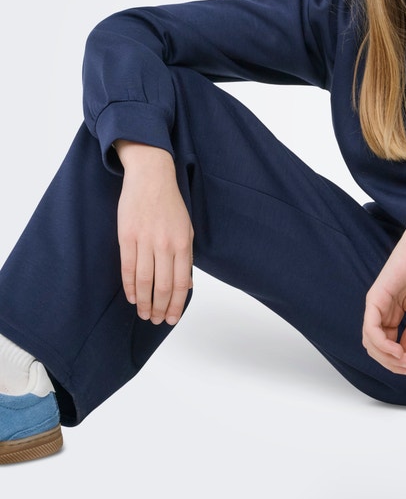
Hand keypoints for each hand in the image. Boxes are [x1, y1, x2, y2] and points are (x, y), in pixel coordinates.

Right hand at [115, 141, 193, 325]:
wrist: (151, 177)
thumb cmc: (170, 204)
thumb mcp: (187, 228)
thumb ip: (187, 256)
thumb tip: (187, 284)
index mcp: (183, 243)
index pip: (182, 283)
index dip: (177, 304)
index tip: (173, 318)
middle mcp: (165, 244)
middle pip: (163, 286)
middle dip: (160, 308)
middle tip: (157, 321)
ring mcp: (145, 240)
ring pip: (144, 280)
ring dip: (144, 302)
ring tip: (145, 314)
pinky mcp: (126, 236)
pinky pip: (127, 267)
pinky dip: (130, 287)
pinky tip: (132, 298)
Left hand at [362, 200, 405, 377]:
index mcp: (389, 315)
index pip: (386, 347)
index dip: (398, 363)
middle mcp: (378, 312)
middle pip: (375, 349)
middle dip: (393, 364)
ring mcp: (375, 305)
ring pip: (371, 343)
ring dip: (389, 358)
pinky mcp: (375, 298)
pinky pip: (372, 328)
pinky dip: (383, 345)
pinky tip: (399, 351)